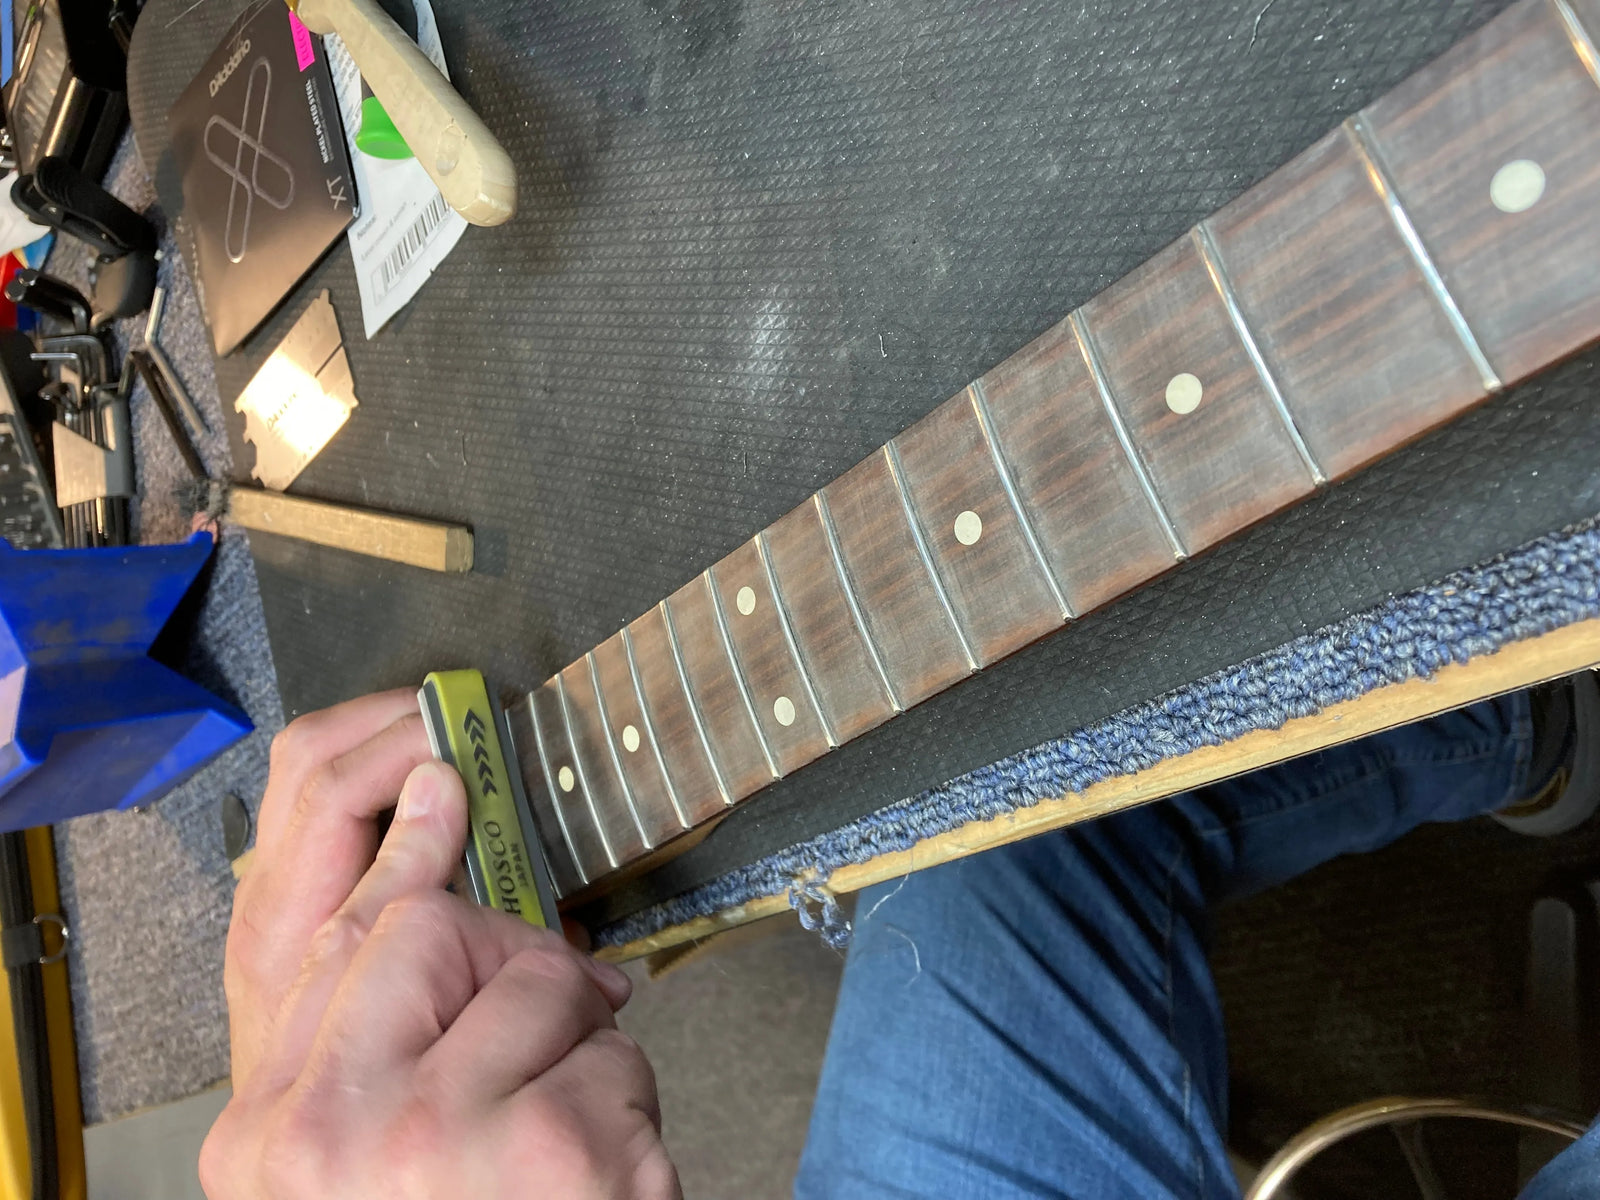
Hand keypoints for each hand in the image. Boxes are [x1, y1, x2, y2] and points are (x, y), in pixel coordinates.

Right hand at [202, 691, 678, 1198]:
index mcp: (267, 1136)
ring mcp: (429, 1145)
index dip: (400, 848)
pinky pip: (611, 1056)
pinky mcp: (545, 1157)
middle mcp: (320, 1137)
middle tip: (547, 1026)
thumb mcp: (376, 1160)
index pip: (330, 939)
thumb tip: (448, 895)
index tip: (438, 775)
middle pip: (426, 926)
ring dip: (580, 1052)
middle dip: (507, 957)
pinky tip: (605, 1179)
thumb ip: (383, 1041)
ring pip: (538, 980)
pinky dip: (629, 1106)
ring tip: (566, 1143)